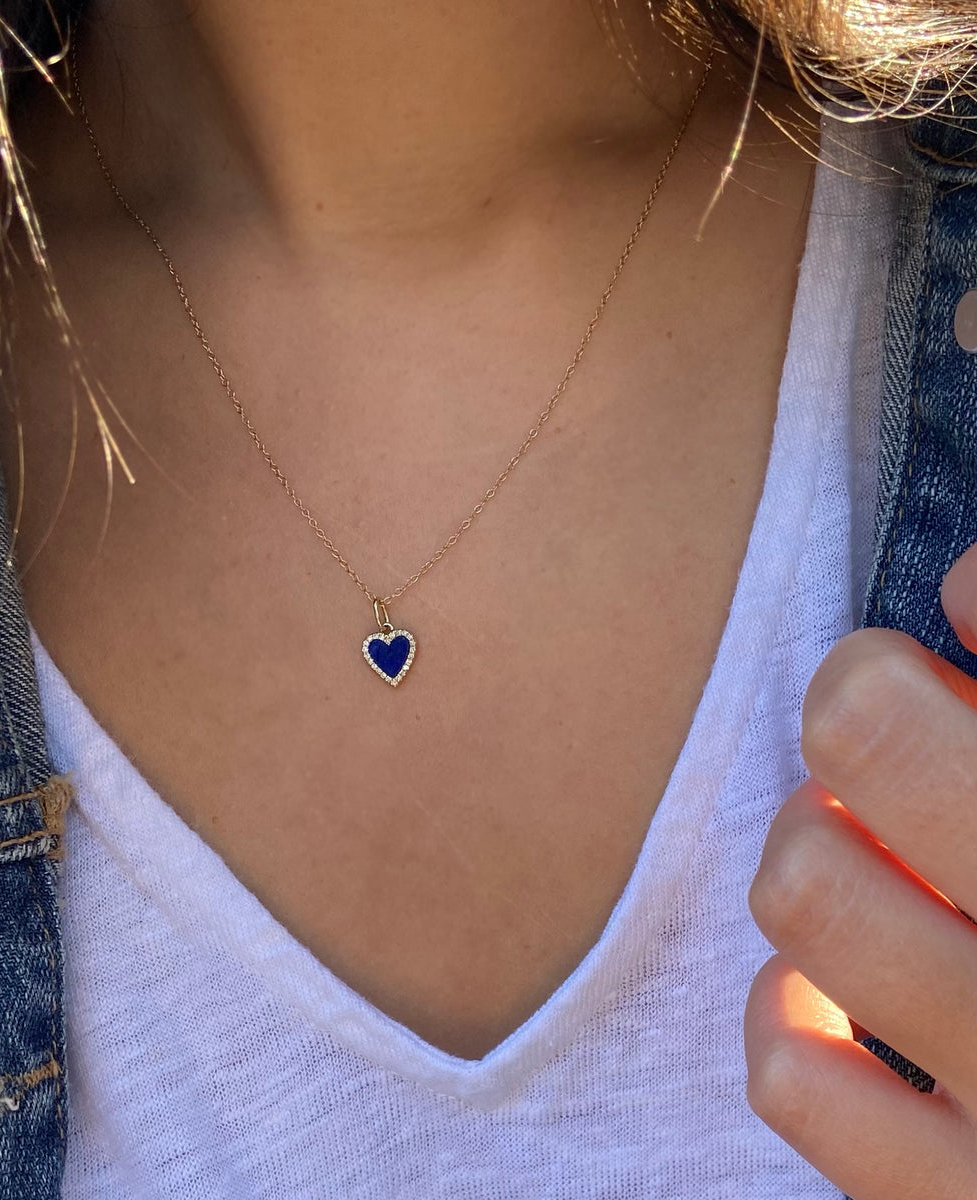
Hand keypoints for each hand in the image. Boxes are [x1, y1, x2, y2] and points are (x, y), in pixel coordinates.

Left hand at [746, 542, 976, 1198]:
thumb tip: (963, 585)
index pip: (949, 654)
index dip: (956, 620)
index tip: (962, 635)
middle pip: (864, 733)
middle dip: (864, 703)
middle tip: (894, 714)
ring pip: (808, 889)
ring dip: (817, 847)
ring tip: (869, 848)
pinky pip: (794, 1077)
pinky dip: (790, 1013)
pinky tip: (840, 995)